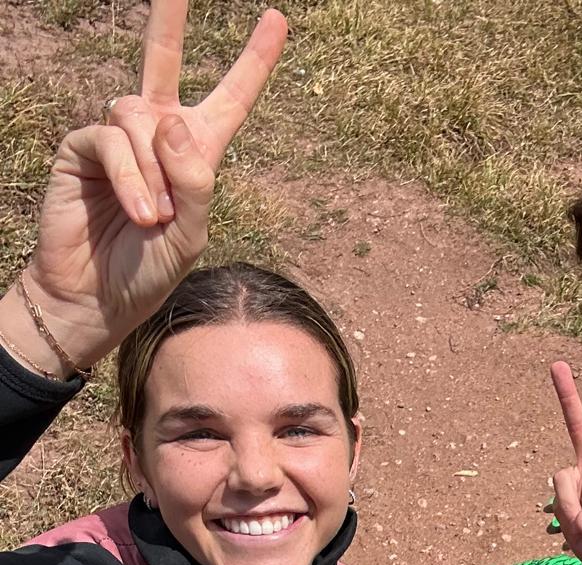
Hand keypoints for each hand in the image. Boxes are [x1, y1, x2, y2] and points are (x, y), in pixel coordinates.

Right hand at [7, 0, 286, 373]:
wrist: (96, 298)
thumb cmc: (148, 273)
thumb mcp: (191, 234)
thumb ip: (195, 181)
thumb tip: (171, 119)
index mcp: (195, 155)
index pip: (229, 99)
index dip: (253, 62)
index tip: (277, 19)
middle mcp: (155, 135)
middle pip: (163, 61)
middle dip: (168, 18)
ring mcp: (117, 137)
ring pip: (142, 119)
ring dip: (154, 174)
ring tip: (153, 218)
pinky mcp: (82, 147)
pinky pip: (114, 141)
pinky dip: (132, 179)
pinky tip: (139, 213)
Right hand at [549, 361, 581, 564]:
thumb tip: (579, 520)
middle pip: (578, 426)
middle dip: (567, 397)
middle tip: (557, 364)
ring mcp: (578, 482)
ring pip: (560, 481)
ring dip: (567, 506)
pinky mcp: (564, 500)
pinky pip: (556, 503)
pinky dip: (565, 520)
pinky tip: (578, 534)